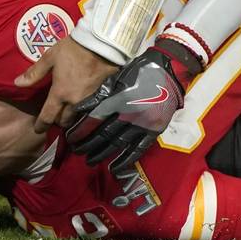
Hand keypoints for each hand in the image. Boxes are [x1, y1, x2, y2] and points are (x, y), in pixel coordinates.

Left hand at [15, 35, 116, 133]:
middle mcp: (73, 101)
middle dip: (57, 121)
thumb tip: (17, 83)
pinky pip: (86, 107)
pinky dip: (79, 108)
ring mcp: (87, 99)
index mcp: (60, 93)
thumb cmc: (73, 50)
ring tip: (64, 111)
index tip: (38, 130)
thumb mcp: (50, 58)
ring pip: (76, 115)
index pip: (48, 116)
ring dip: (69, 116)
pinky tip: (77, 102)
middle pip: (64, 120)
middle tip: (52, 117)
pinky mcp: (98, 94)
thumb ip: (35, 72)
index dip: (41, 125)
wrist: (101, 45)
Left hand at [66, 38, 200, 175]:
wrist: (169, 71)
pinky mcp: (154, 130)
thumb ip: (100, 95)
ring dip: (102, 153)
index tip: (71, 138)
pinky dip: (126, 160)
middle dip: (88, 144)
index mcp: (119, 99)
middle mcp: (129, 114)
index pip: (94, 119)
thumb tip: (80, 109)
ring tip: (89, 160)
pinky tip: (114, 168)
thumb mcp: (117, 78)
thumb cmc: (140, 71)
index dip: (81, 130)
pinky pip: (138, 149)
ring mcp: (143, 124)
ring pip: (118, 143)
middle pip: (104, 134)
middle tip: (76, 150)